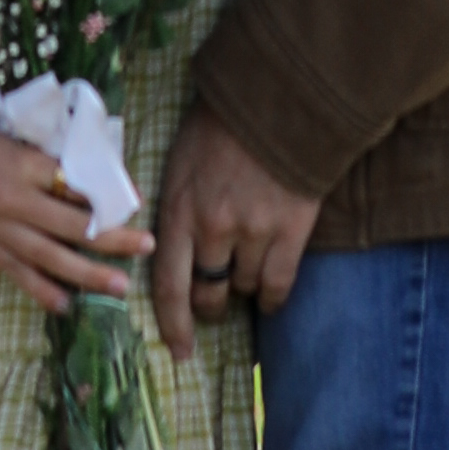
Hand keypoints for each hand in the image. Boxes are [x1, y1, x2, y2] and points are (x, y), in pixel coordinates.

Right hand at [0, 85, 151, 310]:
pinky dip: (42, 289)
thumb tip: (74, 176)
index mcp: (21, 162)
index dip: (107, 199)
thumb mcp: (3, 129)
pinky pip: (15, 272)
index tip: (134, 203)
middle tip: (146, 247)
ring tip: (119, 288)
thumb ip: (36, 155)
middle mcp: (11, 199)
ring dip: (87, 274)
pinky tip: (65, 303)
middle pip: (74, 227)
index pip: (77, 188)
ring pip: (50, 258)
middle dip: (114, 240)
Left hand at [153, 113, 323, 361]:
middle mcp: (213, 227)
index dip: (173, 325)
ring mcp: (254, 231)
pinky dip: (271, 297)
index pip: (168, 285)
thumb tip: (158, 246)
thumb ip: (174, 207)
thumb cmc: (220, 125)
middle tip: (212, 304)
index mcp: (178, 209)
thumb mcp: (180, 162)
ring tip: (244, 271)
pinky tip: (268, 295)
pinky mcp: (290, 230)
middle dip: (208, 306)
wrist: (278, 98)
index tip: (180, 351)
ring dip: (242, 288)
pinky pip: (278, 285)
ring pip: (243, 288)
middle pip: (207, 294)